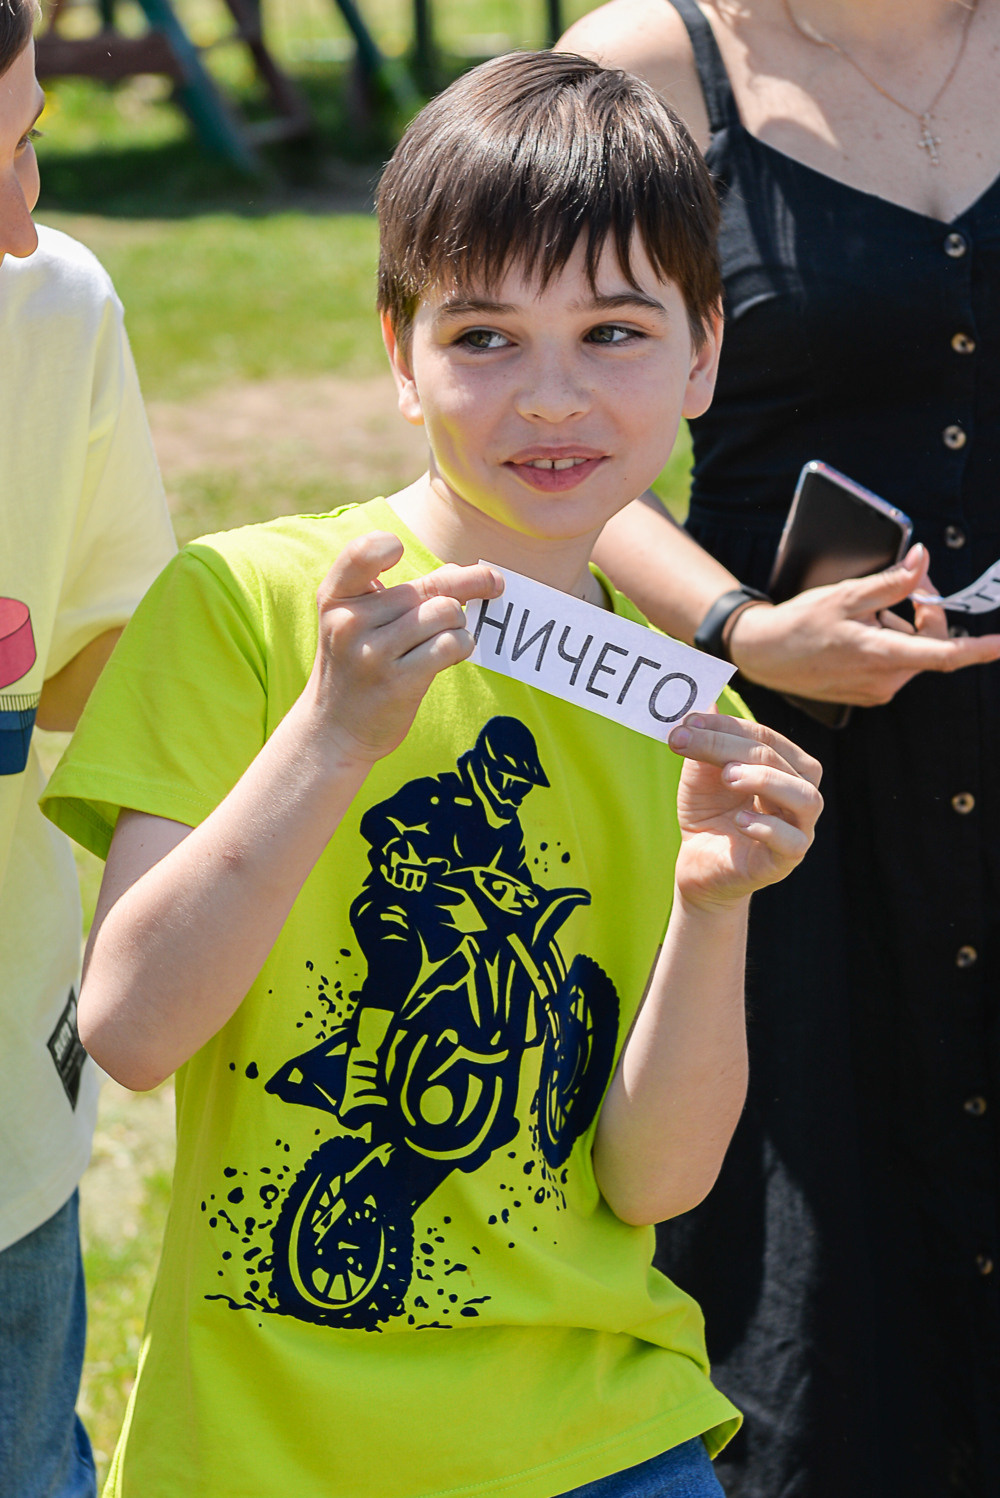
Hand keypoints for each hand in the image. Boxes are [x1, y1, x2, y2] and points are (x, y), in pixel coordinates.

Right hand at [304, 531, 503, 765]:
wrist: (332, 730)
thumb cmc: (357, 665)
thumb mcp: (360, 622)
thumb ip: (402, 594)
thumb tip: (462, 572)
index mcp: (335, 598)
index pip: (360, 553)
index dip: (383, 546)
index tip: (397, 550)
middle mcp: (350, 622)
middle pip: (430, 586)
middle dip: (466, 586)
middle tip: (490, 586)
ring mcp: (373, 653)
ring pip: (447, 613)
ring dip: (459, 625)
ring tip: (445, 639)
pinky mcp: (399, 681)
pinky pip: (452, 644)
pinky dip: (462, 646)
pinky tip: (450, 655)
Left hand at [669, 714, 822, 911]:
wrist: (697, 865)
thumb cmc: (707, 814)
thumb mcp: (700, 774)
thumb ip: (706, 742)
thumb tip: (705, 700)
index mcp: (785, 768)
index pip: (767, 737)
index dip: (730, 727)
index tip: (688, 722)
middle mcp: (799, 795)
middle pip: (780, 761)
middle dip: (732, 747)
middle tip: (691, 741)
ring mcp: (798, 829)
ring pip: (806, 797)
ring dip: (766, 780)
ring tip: (728, 777)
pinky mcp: (785, 861)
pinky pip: (792, 841)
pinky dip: (767, 827)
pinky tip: (738, 821)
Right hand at [728, 544, 999, 705]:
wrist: (762, 655)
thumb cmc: (798, 624)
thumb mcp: (845, 594)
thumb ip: (892, 581)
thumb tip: (924, 561)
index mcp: (882, 656)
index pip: (946, 655)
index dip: (980, 649)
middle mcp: (885, 680)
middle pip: (931, 646)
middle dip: (926, 612)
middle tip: (909, 584)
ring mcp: (876, 690)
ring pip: (912, 654)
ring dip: (902, 628)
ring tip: (865, 614)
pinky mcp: (868, 693)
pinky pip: (894, 664)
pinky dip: (887, 643)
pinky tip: (858, 632)